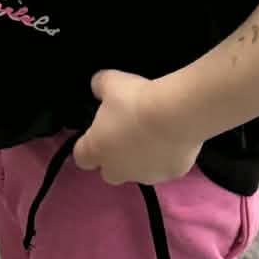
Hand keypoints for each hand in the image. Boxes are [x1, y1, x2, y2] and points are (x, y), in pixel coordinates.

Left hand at [72, 70, 203, 186]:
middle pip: (110, 171)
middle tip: (127, 133)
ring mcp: (146, 176)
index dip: (89, 145)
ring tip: (155, 133)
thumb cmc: (136, 100)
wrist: (176, 115)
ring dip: (142, 158)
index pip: (82, 157)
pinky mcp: (172, 174)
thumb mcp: (110, 82)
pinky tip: (174, 137)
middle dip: (116, 157)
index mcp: (96, 150)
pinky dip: (168, 156)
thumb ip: (99, 87)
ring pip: (140, 172)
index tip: (98, 131)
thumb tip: (99, 88)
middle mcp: (118, 169)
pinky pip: (166, 166)